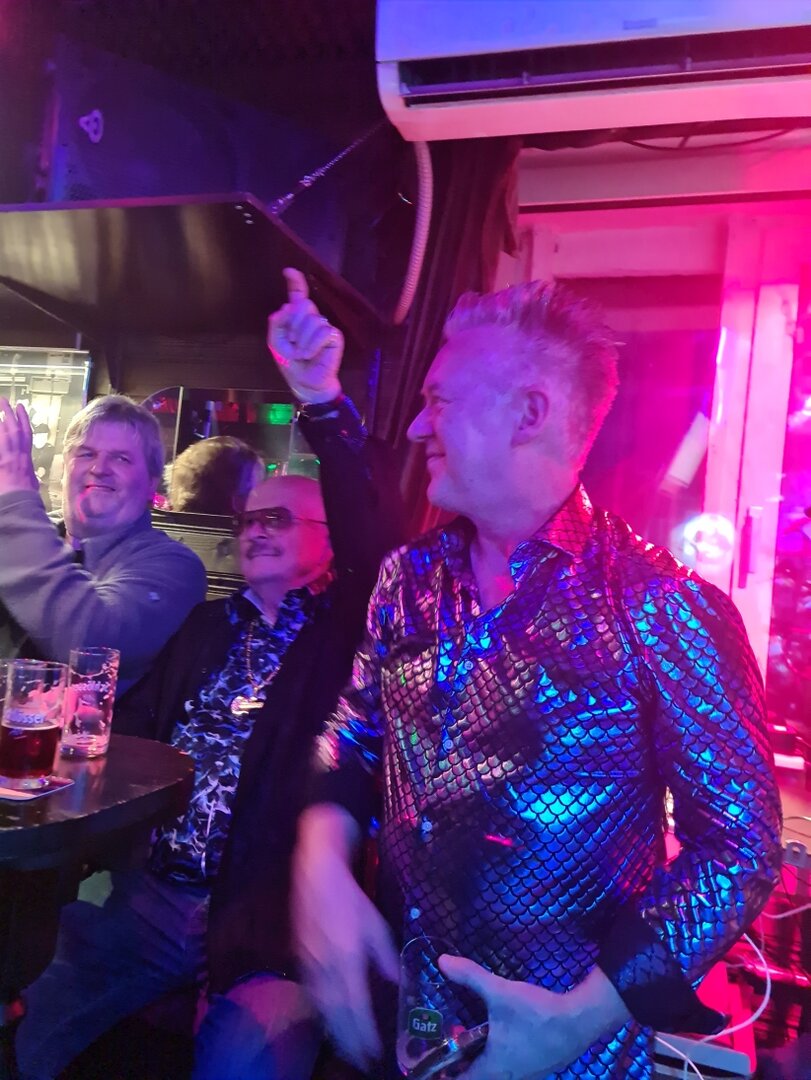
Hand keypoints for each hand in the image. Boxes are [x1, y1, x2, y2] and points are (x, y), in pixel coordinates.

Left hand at [0, 398, 38, 495]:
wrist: (17, 501)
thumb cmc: (26, 497)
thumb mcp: (31, 485)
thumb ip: (30, 479)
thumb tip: (33, 481)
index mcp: (25, 459)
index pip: (25, 435)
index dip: (24, 420)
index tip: (21, 408)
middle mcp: (17, 452)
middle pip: (13, 428)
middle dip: (9, 413)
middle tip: (4, 400)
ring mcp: (6, 454)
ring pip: (5, 431)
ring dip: (3, 416)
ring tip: (0, 404)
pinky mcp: (0, 459)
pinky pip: (0, 442)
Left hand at [268, 267, 343, 402]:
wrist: (305, 383)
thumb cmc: (291, 364)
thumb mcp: (276, 343)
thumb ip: (277, 323)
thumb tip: (287, 306)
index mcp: (296, 318)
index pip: (297, 295)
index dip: (295, 282)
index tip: (289, 271)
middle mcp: (311, 318)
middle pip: (302, 305)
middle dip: (293, 326)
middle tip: (292, 343)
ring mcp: (324, 326)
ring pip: (312, 319)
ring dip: (302, 340)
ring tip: (302, 353)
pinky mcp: (334, 336)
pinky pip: (322, 331)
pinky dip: (313, 345)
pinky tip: (311, 354)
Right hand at [293, 819, 397, 1070]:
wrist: (316, 875)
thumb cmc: (349, 897)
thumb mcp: (373, 922)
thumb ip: (383, 954)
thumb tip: (394, 980)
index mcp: (347, 956)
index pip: (355, 1003)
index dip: (363, 1030)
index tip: (373, 1050)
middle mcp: (326, 965)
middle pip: (336, 1012)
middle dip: (348, 1039)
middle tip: (361, 1059)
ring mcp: (310, 963)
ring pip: (321, 1006)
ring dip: (333, 1031)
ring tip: (346, 1048)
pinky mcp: (300, 959)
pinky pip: (310, 994)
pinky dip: (320, 1013)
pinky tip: (328, 1022)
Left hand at [440, 957, 628, 1079]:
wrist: (579, 1020)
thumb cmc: (535, 1013)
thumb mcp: (499, 991)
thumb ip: (470, 976)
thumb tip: (441, 961)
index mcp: (493, 1069)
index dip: (445, 1073)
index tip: (435, 1060)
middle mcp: (509, 1078)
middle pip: (478, 1078)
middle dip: (463, 1064)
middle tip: (452, 1043)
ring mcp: (527, 1076)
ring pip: (497, 1075)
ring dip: (483, 1061)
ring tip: (472, 1039)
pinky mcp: (540, 1068)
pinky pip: (512, 1069)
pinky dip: (501, 1058)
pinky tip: (502, 1037)